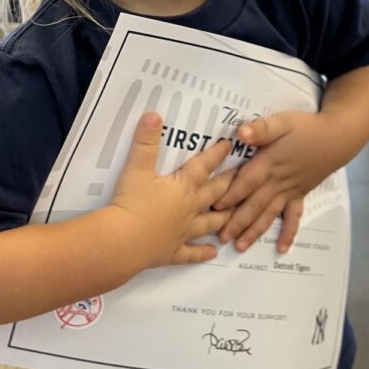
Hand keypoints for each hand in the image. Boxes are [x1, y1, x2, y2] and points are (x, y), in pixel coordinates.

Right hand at [109, 113, 234, 269]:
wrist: (123, 242)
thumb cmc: (132, 203)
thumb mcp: (136, 168)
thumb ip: (146, 141)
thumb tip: (154, 115)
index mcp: (183, 187)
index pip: (204, 166)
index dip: (216, 154)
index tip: (230, 146)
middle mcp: (189, 209)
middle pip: (215, 194)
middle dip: (230, 184)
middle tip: (245, 177)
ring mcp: (183, 232)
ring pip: (210, 224)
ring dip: (224, 218)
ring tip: (236, 215)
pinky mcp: (172, 252)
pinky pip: (192, 253)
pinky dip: (203, 253)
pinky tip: (214, 253)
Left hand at [214, 111, 341, 253]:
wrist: (337, 138)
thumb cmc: (307, 127)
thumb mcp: (283, 121)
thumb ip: (262, 128)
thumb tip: (241, 133)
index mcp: (270, 162)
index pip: (247, 181)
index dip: (231, 194)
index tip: (215, 207)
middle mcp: (278, 181)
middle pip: (255, 204)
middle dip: (237, 222)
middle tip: (222, 238)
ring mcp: (290, 191)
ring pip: (269, 214)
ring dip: (255, 231)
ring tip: (240, 246)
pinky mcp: (300, 195)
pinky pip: (294, 218)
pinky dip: (289, 234)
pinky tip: (282, 249)